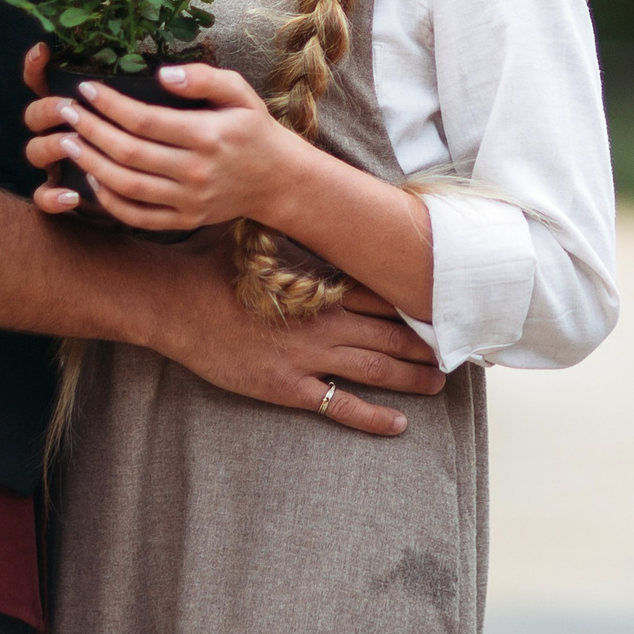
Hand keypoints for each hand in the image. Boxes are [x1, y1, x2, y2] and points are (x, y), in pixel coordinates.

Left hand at [23, 62, 310, 232]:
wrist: (279, 180)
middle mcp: (195, 171)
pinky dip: (108, 200)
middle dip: (90, 130)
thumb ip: (203, 78)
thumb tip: (162, 74)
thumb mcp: (240, 92)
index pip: (144, 120)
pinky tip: (91, 178)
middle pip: (128, 152)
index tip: (87, 88)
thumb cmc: (254, 130)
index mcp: (207, 136)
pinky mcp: (184, 220)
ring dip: (90, 163)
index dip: (109, 104)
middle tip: (66, 111)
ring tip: (68, 142)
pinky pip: (136, 216)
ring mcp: (188, 201)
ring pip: (126, 186)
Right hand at [134, 237, 442, 436]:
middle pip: (390, 333)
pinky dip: (372, 417)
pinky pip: (340, 405)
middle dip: (425, 343)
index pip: (382, 292)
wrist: (175, 303)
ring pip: (375, 369)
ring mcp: (308, 357)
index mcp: (320, 284)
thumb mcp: (261, 242)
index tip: (442, 305)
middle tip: (458, 351)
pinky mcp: (288, 387)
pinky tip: (399, 425)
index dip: (415, 302)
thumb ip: (296, 238)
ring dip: (412, 377)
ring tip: (439, 382)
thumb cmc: (214, 267)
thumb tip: (318, 208)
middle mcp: (323, 321)